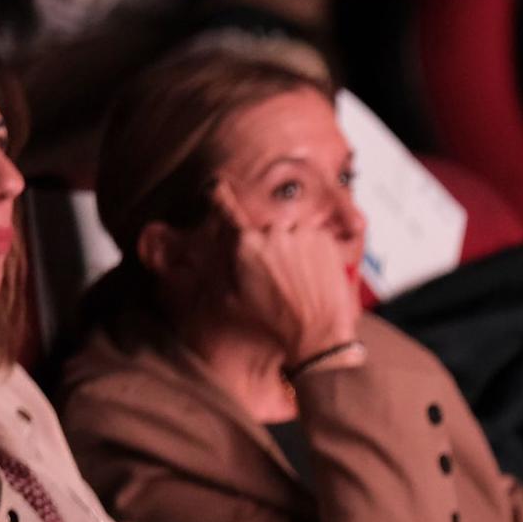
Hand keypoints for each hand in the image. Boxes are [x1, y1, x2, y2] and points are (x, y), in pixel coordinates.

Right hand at [211, 180, 361, 366]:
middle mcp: (273, 231)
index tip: (217, 185)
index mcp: (245, 243)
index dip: (219, 196)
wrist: (317, 336)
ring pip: (291, 233)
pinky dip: (313, 253)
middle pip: (263, 227)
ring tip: (296, 281)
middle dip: (266, 245)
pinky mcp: (326, 240)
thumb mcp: (230, 300)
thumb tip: (196, 245)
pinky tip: (312, 277)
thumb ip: (214, 267)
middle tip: (275, 276)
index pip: (225, 205)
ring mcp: (303, 233)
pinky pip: (314, 239)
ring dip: (292, 249)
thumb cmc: (273, 323)